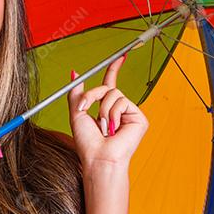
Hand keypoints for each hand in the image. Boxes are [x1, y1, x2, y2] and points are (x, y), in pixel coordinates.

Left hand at [67, 54, 148, 170]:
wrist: (98, 157)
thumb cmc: (87, 143)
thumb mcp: (77, 113)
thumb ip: (76, 93)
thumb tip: (74, 73)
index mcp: (105, 108)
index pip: (110, 84)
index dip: (114, 69)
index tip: (119, 56)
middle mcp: (119, 110)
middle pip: (108, 87)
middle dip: (93, 96)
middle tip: (85, 110)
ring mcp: (130, 113)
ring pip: (114, 94)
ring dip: (102, 109)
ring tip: (103, 127)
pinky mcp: (139, 118)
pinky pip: (122, 102)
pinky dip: (113, 114)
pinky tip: (113, 129)